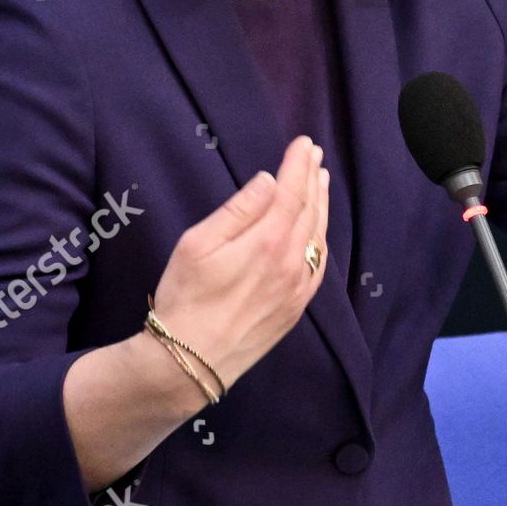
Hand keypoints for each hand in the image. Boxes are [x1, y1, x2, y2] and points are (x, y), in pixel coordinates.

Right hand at [148, 134, 329, 391]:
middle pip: (309, 211)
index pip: (292, 192)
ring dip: (321, 206)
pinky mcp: (295, 309)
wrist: (189, 362)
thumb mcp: (198, 244)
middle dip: (313, 179)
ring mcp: (297, 288)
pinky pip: (317, 266)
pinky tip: (317, 231)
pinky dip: (321, 239)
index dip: (299, 165)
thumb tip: (269, 181)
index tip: (304, 143)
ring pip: (317, 237)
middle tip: (315, 155)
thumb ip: (238, 210)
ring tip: (320, 182)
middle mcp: (291, 263)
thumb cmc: (185, 297)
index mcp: (267, 242)